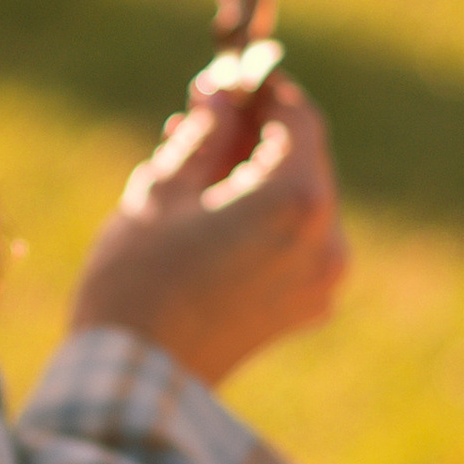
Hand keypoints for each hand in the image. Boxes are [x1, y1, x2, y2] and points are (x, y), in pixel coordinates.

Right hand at [67, 79, 347, 388]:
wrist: (137, 381)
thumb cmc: (138, 281)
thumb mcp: (163, 191)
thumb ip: (203, 135)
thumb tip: (222, 96)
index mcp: (295, 199)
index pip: (299, 119)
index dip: (264, 91)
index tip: (226, 81)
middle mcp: (326, 238)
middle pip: (304, 160)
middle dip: (259, 135)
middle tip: (202, 118)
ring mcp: (322, 278)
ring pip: (299, 202)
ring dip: (258, 178)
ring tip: (196, 174)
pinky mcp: (307, 307)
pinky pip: (296, 243)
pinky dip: (264, 221)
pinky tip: (212, 220)